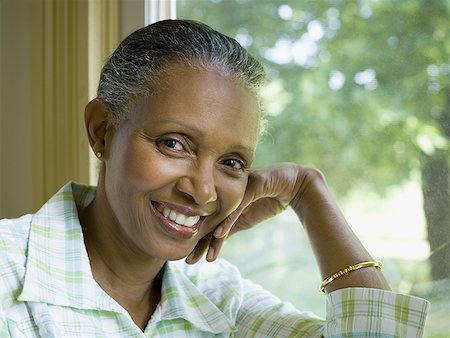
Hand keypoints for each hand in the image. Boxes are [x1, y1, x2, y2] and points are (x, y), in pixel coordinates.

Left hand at [186, 163, 313, 263]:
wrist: (293, 185)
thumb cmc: (268, 199)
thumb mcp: (246, 218)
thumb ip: (230, 226)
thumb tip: (214, 241)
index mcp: (223, 202)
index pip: (209, 224)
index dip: (200, 241)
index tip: (191, 259)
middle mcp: (226, 195)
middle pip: (210, 220)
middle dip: (200, 242)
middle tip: (189, 261)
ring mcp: (236, 191)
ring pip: (221, 217)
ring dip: (211, 238)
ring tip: (205, 257)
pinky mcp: (249, 188)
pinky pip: (236, 209)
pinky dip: (227, 222)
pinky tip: (219, 235)